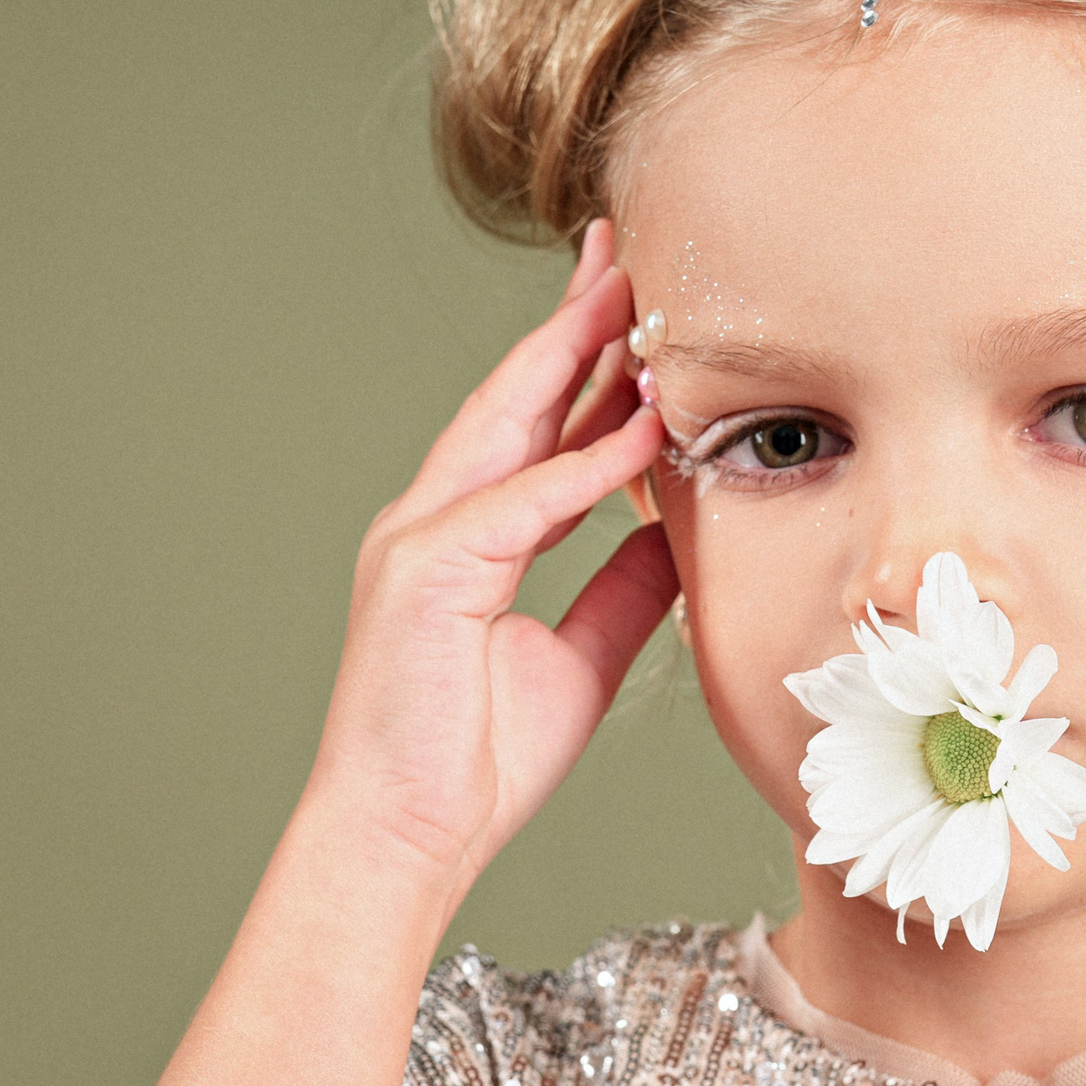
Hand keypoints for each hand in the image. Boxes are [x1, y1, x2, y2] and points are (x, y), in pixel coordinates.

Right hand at [304, 217, 674, 897]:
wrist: (407, 836)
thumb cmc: (478, 758)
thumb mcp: (582, 655)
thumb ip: (624, 584)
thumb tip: (677, 526)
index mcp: (468, 534)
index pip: (533, 425)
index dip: (584, 361)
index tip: (636, 307)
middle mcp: (436, 517)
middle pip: (515, 395)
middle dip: (573, 320)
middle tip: (626, 249)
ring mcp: (421, 536)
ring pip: (508, 422)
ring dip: (573, 355)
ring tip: (631, 293)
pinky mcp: (426, 570)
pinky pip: (523, 501)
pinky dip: (583, 462)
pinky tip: (638, 424)